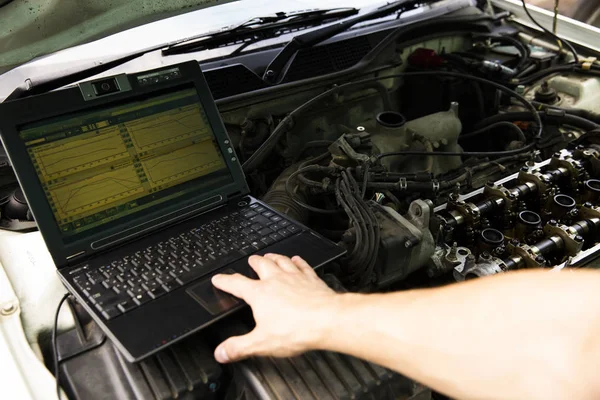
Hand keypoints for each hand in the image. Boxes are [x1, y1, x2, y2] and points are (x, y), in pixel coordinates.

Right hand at [211, 253, 339, 362]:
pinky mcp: (311, 279)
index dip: (225, 281)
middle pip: (261, 265)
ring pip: (281, 261)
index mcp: (260, 294)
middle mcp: (276, 281)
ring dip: (274, 257)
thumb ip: (239, 347)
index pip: (236, 284)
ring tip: (270, 255)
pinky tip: (298, 259)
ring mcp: (295, 277)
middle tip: (250, 260)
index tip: (219, 278)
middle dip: (253, 262)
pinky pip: (303, 266)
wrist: (327, 320)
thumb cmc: (297, 329)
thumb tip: (221, 352)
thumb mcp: (261, 343)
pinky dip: (298, 261)